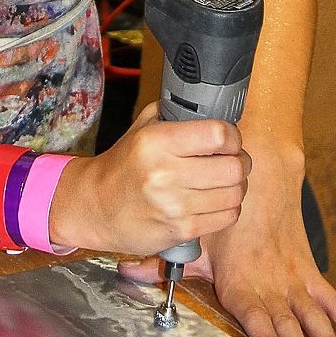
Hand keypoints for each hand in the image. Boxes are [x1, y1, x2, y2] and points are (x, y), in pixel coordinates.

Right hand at [50, 103, 249, 254]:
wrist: (95, 206)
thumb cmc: (123, 166)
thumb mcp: (140, 129)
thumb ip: (174, 113)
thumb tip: (211, 106)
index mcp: (156, 142)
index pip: (218, 135)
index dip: (232, 136)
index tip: (228, 139)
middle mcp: (165, 174)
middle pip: (233, 167)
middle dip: (240, 162)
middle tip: (232, 160)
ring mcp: (174, 206)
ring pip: (235, 194)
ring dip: (236, 186)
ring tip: (223, 182)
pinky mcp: (182, 230)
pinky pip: (227, 217)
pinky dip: (228, 208)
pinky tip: (215, 201)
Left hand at [120, 147, 335, 336]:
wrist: (262, 175)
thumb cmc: (224, 211)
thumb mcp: (195, 238)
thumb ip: (164, 263)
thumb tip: (127, 274)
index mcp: (241, 278)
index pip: (254, 314)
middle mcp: (270, 280)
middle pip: (287, 320)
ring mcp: (292, 275)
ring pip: (311, 312)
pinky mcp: (307, 267)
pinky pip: (328, 294)